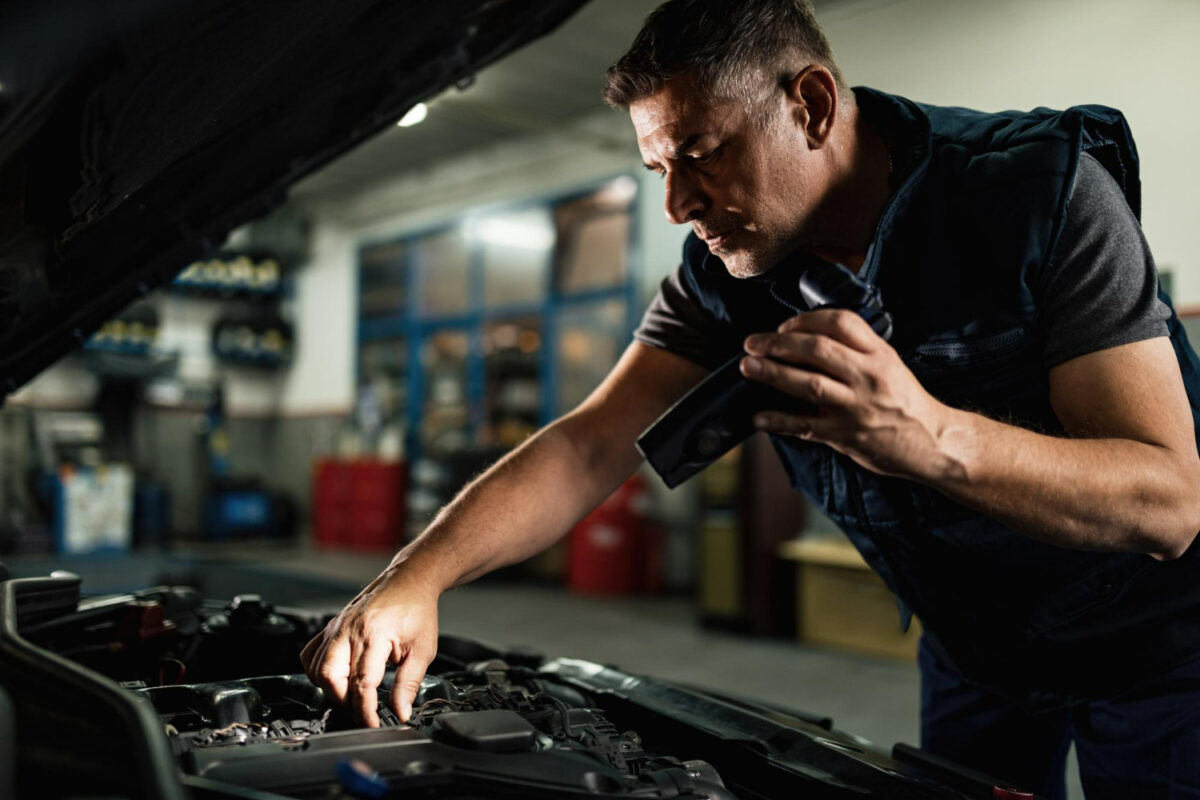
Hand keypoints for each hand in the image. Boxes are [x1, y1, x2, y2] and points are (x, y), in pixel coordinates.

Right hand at [299, 572, 438, 725]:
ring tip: (354, 692)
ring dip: (331, 688)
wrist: (409, 580)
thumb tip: (400, 712)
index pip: (362, 683)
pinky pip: (310, 654)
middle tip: (364, 707)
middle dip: (344, 701)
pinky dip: (317, 671)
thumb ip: (409, 683)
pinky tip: (337, 675)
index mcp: (374, 634)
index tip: (372, 724)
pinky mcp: (330, 626)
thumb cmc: (417, 610)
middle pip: (330, 678)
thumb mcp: (423, 649)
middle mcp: (349, 629)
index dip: (365, 711)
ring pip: (317, 669)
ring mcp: (336, 626)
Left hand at [740, 309, 950, 480]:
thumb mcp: (889, 364)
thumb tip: (808, 336)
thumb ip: (856, 349)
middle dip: (777, 344)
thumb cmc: (905, 400)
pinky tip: (758, 417)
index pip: (840, 322)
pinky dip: (778, 421)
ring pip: (809, 384)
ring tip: (748, 367)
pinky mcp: (846, 435)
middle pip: (817, 349)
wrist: (932, 441)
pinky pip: (805, 426)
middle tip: (752, 343)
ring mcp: (856, 407)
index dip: (805, 320)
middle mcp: (868, 376)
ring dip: (773, 373)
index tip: (784, 327)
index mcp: (878, 354)